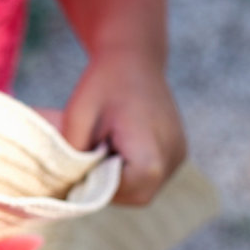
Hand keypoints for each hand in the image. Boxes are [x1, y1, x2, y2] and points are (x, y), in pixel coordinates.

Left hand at [61, 50, 185, 205]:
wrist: (133, 56)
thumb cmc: (104, 82)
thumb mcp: (78, 115)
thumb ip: (74, 152)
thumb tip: (71, 181)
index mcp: (153, 150)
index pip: (128, 190)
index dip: (101, 185)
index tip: (84, 164)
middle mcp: (173, 157)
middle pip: (137, 194)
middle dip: (108, 184)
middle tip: (88, 157)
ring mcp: (178, 155)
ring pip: (144, 187)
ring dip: (119, 176)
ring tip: (103, 145)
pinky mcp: (176, 151)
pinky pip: (151, 174)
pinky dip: (130, 167)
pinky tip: (117, 143)